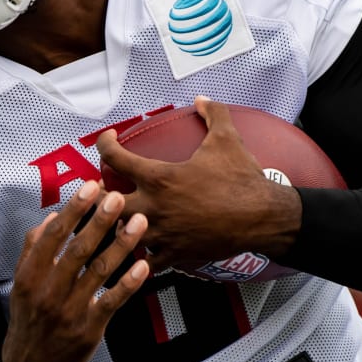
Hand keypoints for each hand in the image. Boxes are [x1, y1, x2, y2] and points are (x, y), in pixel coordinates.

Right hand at [1, 180, 149, 361]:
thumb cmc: (29, 318)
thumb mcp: (21, 282)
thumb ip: (32, 249)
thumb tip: (50, 218)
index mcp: (30, 275)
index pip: (54, 235)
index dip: (74, 209)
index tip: (90, 187)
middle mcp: (49, 290)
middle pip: (78, 249)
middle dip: (100, 220)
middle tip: (119, 197)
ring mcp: (70, 310)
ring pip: (99, 271)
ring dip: (121, 244)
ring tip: (139, 223)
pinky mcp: (89, 328)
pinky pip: (113, 300)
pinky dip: (128, 282)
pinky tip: (143, 264)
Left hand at [95, 96, 301, 270]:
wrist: (264, 218)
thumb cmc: (242, 178)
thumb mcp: (227, 139)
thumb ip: (213, 113)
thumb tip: (202, 99)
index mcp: (158, 177)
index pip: (113, 157)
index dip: (104, 144)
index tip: (108, 140)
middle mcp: (153, 207)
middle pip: (105, 204)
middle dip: (96, 196)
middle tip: (100, 189)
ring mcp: (162, 234)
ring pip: (121, 235)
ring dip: (117, 226)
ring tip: (118, 218)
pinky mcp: (175, 254)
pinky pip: (146, 261)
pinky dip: (140, 255)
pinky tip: (141, 248)